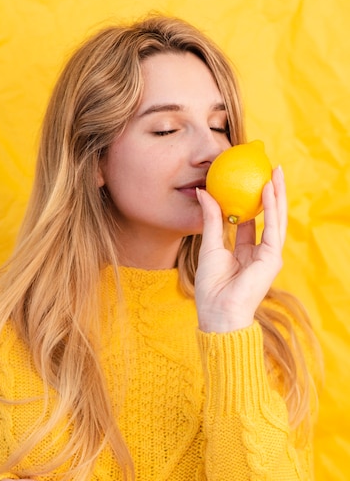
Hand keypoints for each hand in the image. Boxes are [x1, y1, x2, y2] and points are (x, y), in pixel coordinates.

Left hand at [195, 166, 286, 331]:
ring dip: (276, 194)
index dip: (249, 201)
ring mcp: (268, 255)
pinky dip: (271, 208)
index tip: (246, 181)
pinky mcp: (272, 258)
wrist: (218, 311)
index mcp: (244, 251)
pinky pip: (273, 228)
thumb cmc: (211, 285)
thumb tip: (204, 192)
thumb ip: (212, 219)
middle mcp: (259, 252)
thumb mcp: (209, 245)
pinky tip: (268, 190)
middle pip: (267, 217)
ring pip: (276, 219)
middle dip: (269, 193)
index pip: (250, 221)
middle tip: (267, 169)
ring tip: (274, 171)